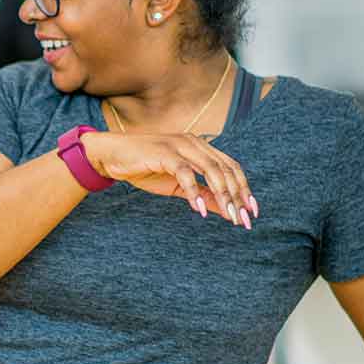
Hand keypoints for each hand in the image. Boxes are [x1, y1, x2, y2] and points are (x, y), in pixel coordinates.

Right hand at [81, 131, 257, 227]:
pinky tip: (198, 210)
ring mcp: (179, 146)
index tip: (251, 210)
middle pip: (225, 169)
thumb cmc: (145, 169)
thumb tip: (226, 210)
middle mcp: (194, 143)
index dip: (244, 188)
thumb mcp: (178, 186)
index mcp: (200, 147)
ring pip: (211, 170)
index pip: (230, 166)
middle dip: (237, 196)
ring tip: (229, 216)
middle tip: (244, 219)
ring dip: (222, 195)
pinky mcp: (164, 153)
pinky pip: (184, 173)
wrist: (112, 156)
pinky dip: (194, 191)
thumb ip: (202, 194)